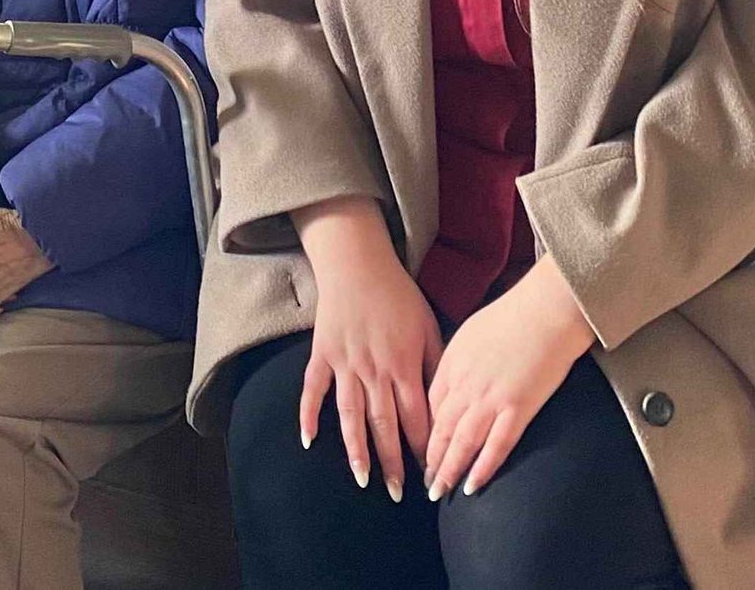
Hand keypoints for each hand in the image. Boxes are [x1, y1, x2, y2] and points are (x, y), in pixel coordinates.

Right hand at [294, 196, 440, 501]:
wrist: (358, 262)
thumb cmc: (398, 294)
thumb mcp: (428, 326)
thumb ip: (436, 365)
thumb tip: (447, 403)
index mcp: (403, 364)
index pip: (415, 417)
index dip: (422, 448)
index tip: (429, 473)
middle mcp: (374, 370)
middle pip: (384, 425)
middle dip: (392, 461)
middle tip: (397, 493)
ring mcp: (345, 363)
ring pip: (350, 415)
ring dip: (356, 449)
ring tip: (362, 478)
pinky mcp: (322, 354)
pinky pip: (313, 389)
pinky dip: (308, 415)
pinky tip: (307, 441)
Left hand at [423, 257, 596, 500]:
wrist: (545, 310)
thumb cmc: (511, 315)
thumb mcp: (469, 333)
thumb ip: (457, 360)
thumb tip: (450, 380)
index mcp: (450, 364)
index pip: (430, 407)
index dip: (424, 433)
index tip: (420, 451)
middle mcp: (464, 384)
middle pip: (439, 429)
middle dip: (429, 459)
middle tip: (424, 483)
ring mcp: (489, 398)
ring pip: (461, 443)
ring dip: (448, 470)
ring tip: (440, 491)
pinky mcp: (517, 408)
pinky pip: (496, 446)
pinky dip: (483, 468)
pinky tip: (473, 485)